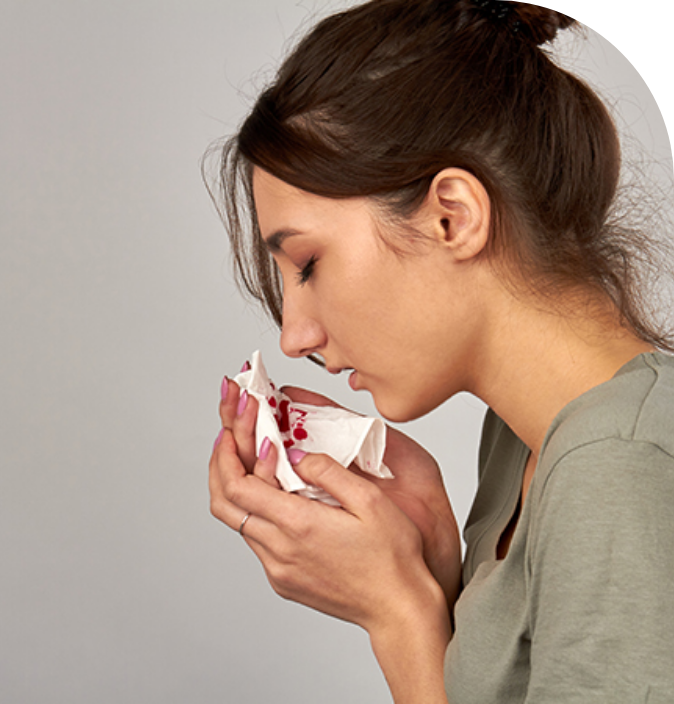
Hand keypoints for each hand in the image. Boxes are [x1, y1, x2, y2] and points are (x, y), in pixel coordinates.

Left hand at [209, 382, 445, 630]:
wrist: (398, 609)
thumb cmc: (392, 556)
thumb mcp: (370, 500)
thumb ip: (329, 472)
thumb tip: (297, 455)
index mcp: (299, 525)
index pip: (238, 487)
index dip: (229, 456)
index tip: (232, 432)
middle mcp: (280, 550)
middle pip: (225, 505)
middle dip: (219, 467)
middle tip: (226, 440)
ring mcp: (278, 570)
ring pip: (239, 524)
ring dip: (236, 490)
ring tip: (246, 463)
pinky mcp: (284, 581)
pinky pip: (257, 542)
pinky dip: (254, 513)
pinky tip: (272, 498)